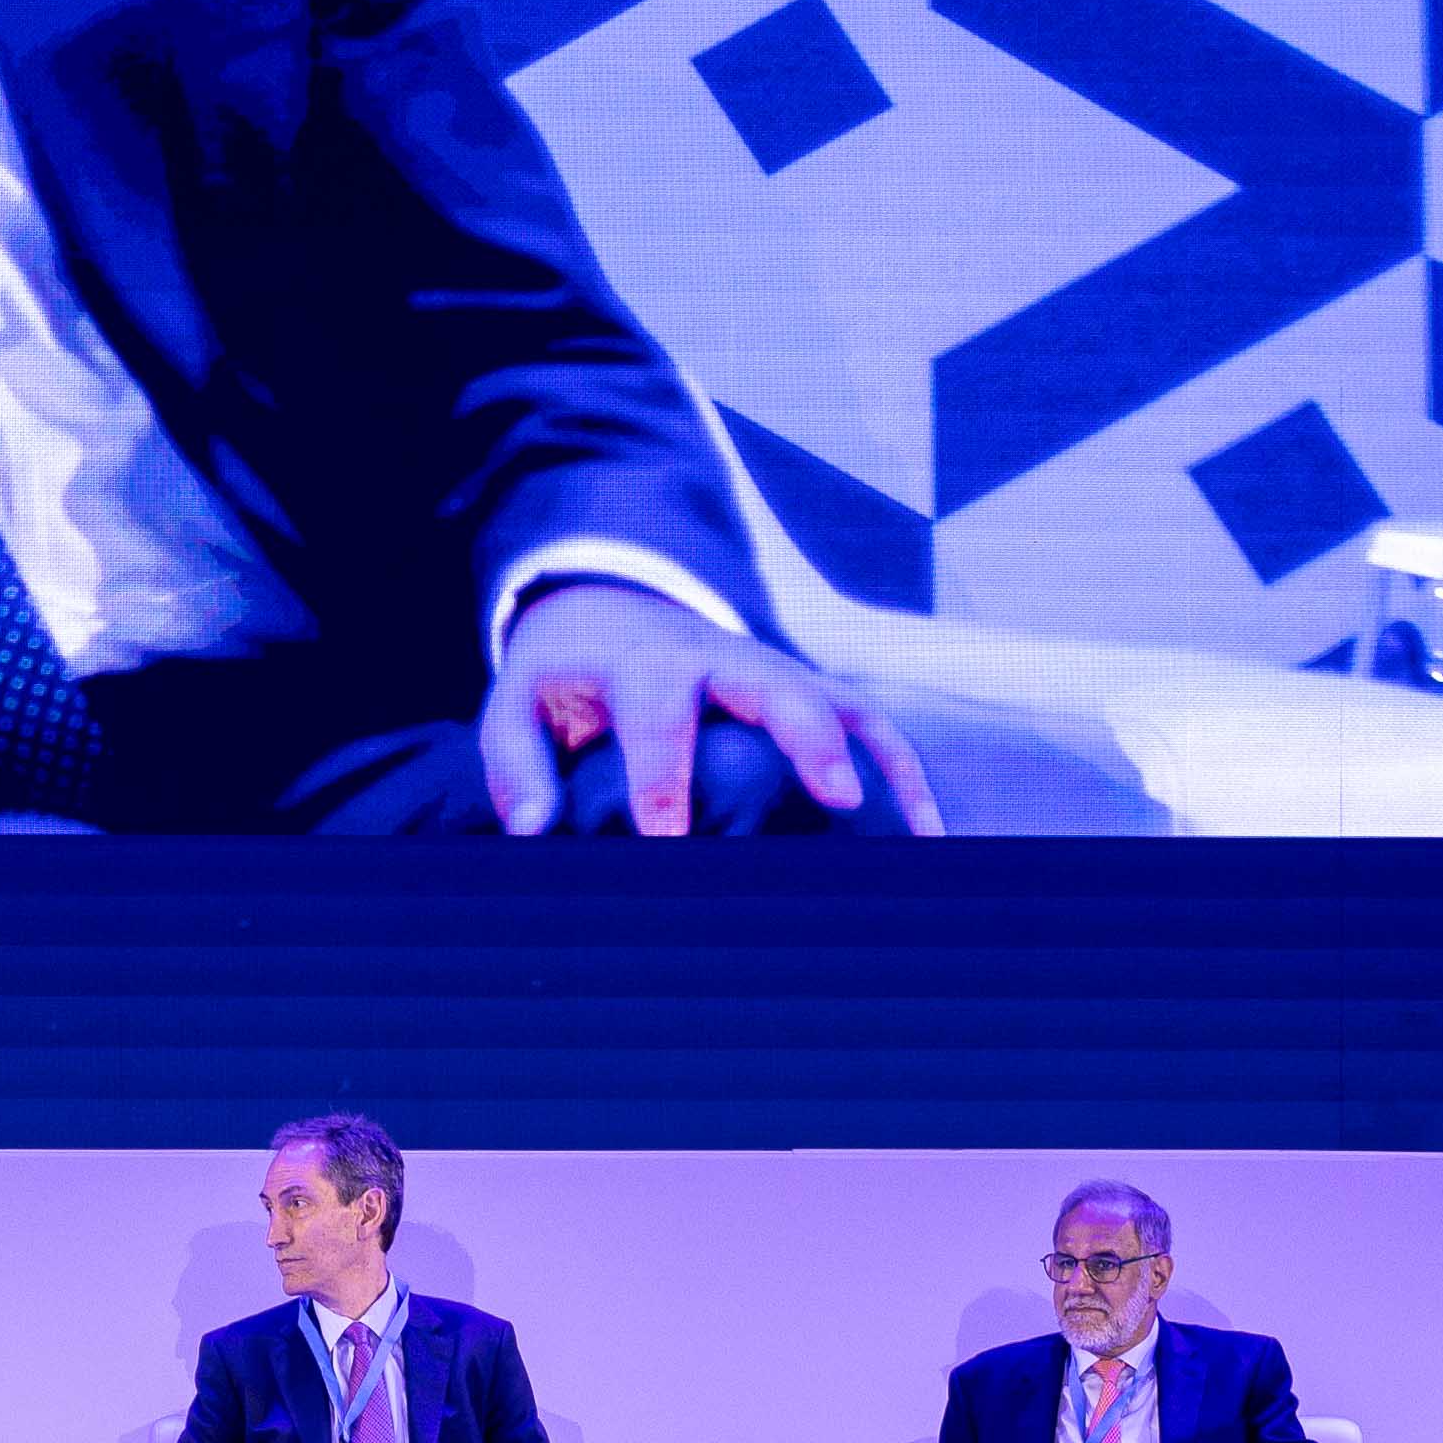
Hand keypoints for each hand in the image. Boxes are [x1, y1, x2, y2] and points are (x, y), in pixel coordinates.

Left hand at [477, 580, 926, 837]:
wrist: (601, 603)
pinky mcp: (800, 685)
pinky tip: (926, 829)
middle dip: (809, 738)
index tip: (668, 838)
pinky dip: (900, 766)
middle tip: (839, 799)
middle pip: (775, 686)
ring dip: (875, 755)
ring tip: (912, 829)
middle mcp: (718, 657)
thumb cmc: (562, 675)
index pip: (657, 711)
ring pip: (835, 699)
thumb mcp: (517, 706)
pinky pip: (865, 718)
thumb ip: (518, 768)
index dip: (663, 775)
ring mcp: (769, 668)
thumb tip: (533, 836)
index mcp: (642, 661)